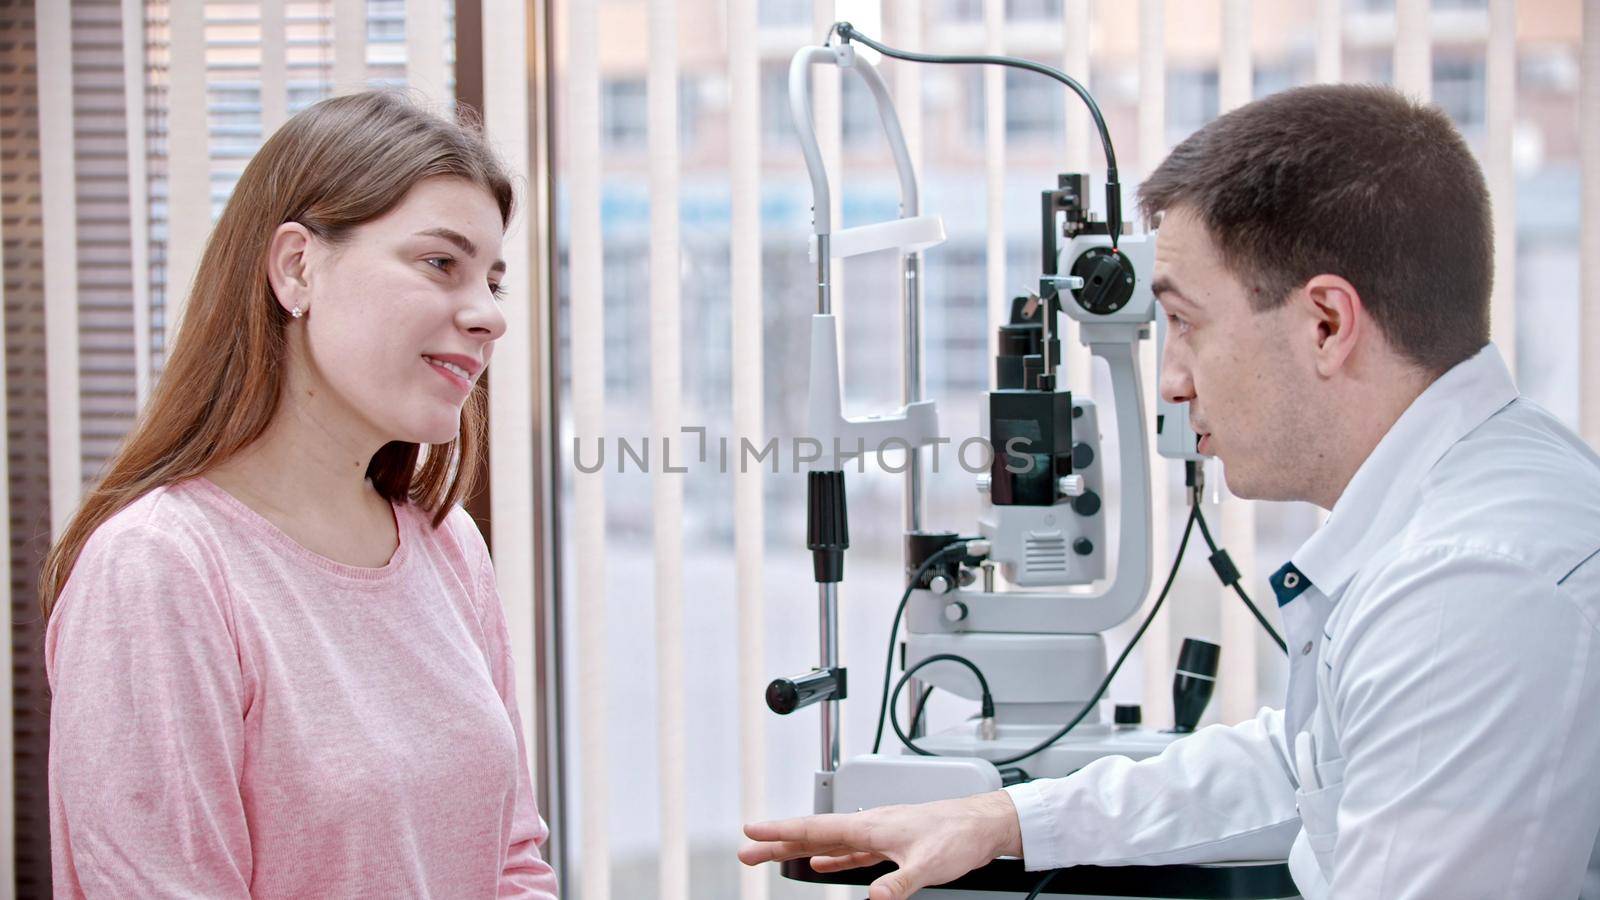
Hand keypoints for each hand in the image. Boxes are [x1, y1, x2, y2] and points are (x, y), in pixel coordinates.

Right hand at [738, 790, 1022, 899]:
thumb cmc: (959, 834)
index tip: (752, 831)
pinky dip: (831, 859)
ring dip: (800, 851)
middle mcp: (869, 825)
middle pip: (814, 835)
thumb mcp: (928, 864)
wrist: (983, 824)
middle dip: (778, 842)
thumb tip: (872, 899)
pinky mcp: (890, 845)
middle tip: (747, 851)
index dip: (781, 831)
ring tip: (774, 857)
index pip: (817, 828)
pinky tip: (820, 867)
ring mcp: (878, 834)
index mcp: (871, 825)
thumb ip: (898, 883)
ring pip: (829, 843)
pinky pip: (851, 852)